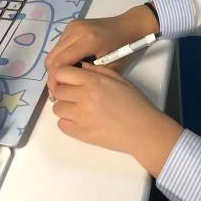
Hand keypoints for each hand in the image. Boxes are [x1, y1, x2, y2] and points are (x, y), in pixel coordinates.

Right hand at [45, 3, 158, 96]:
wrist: (128, 25)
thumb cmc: (124, 47)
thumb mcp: (112, 67)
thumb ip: (90, 77)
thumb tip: (69, 88)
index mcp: (88, 41)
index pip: (60, 63)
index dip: (54, 80)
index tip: (56, 94)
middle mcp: (77, 31)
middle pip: (52, 57)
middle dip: (52, 76)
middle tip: (58, 90)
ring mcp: (73, 26)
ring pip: (53, 52)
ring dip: (56, 67)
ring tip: (64, 79)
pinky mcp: (71, 25)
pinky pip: (59, 45)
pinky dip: (60, 57)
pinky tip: (70, 66)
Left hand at [52, 63, 182, 176]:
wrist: (143, 130)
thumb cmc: (135, 103)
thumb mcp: (119, 79)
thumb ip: (97, 71)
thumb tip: (79, 67)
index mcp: (93, 81)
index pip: (61, 73)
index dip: (63, 76)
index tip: (69, 80)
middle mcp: (83, 97)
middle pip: (58, 91)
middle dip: (64, 92)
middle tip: (76, 96)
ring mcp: (80, 116)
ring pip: (57, 109)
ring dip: (65, 108)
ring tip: (79, 110)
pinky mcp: (80, 133)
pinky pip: (61, 125)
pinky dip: (68, 123)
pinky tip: (80, 121)